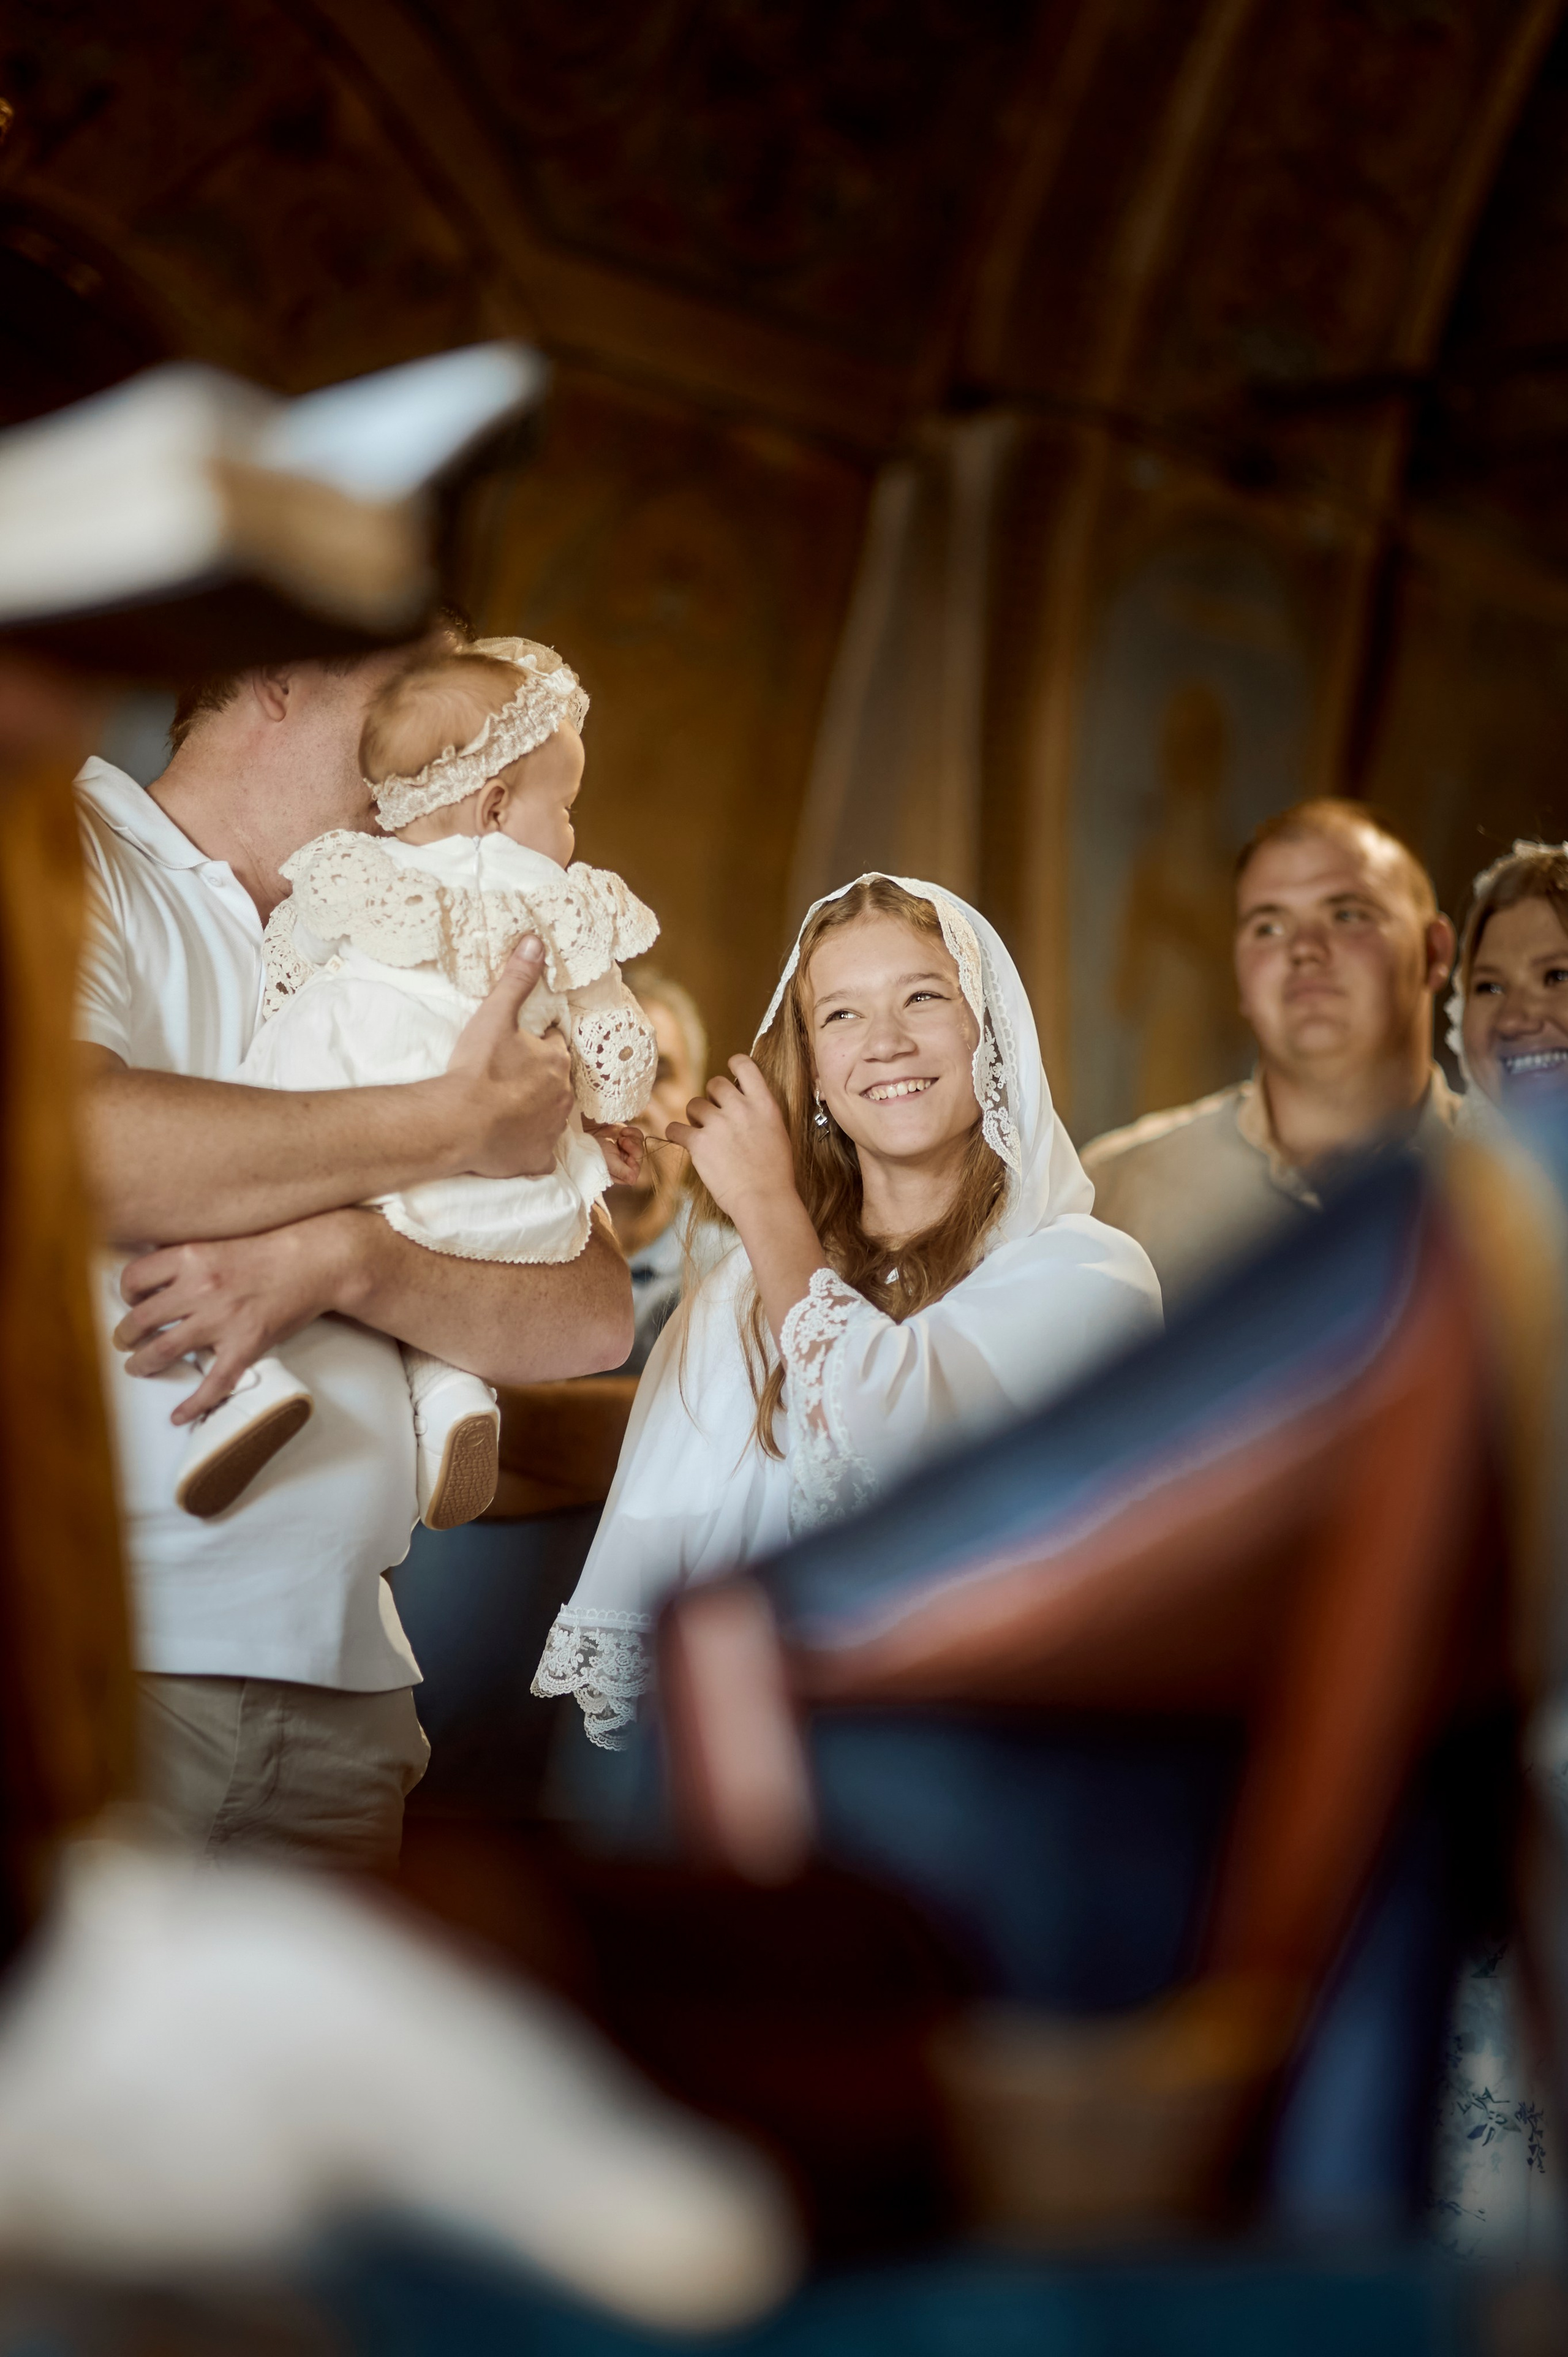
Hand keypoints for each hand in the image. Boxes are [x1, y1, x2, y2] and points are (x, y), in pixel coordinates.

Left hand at [114, 1209, 369, 1422]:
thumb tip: (154, 1276)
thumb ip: (186, 1257)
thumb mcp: (219, 1241)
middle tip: (123, 1341)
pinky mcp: (245, 1345)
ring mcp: (222, 1319)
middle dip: (125, 1336)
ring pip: (164, 1350)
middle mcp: (200, 1288)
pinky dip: (193, 1404)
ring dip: (142, 1364)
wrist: (316, 1261)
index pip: (134, 1278)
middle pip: (141, 1319)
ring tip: (137, 1368)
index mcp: (191, 1256)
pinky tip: (179, 1415)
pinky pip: (213, 1383)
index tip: (130, 1302)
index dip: (126, 1294)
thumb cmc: (271, 1249)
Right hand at [443, 937, 573, 1177]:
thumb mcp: (495, 1015)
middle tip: (505, 1079)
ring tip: (503, 1107)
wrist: (458, 1123)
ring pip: (548, 1116)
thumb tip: (536, 941)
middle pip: (554, 1082)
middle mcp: (563, 1096)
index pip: (554, 1047)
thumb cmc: (477, 1069)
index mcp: (557, 1061)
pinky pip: (537, 1154)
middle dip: (536, 1079)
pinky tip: (508, 1143)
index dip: (535, 1046)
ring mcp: (551, 1130)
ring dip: (532, 1111)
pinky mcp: (536, 1159)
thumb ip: (516, 979)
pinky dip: (526, 1148)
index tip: (515, 1049)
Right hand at [584, 1120, 644, 1184]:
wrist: (588, 1133)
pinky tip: (623, 1131)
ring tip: (620, 1137)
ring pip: (640, 1145)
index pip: (634, 1173)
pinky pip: (638, 1135)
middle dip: (633, 1148)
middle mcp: (625, 1162)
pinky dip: (632, 1132)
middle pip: (639, 1157)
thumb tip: (633, 1180)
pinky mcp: (628, 1137)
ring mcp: (627, 1149)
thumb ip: (622, 1172)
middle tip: (622, 1141)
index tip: (629, 1158)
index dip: (634, 1165)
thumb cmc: (595, 1150)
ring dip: (632, 1139)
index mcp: (620, 1172)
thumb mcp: (608, 1163)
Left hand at [666, 1055, 796, 1224]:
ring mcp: (718, 1124)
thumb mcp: (777, 1133)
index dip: (733, 1064)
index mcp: (764, 1104)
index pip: (744, 1065)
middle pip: (715, 1083)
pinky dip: (676, 1134)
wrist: (765, 1199)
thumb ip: (760, 1112)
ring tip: (704, 1136)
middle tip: (715, 1117)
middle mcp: (740, 1108)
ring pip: (694, 1105)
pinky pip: (675, 1128)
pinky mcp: (699, 1143)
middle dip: (712, 1098)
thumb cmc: (775, 1173)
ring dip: (695, 1118)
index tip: (729, 1076)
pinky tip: (683, 1141)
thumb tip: (742, 1101)